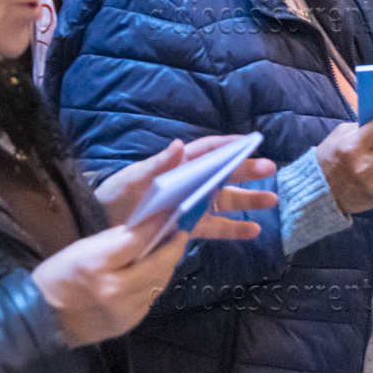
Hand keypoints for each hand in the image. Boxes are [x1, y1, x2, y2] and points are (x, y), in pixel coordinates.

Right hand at [33, 226, 185, 346]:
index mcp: (97, 264)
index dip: (158, 224)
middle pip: (158, 263)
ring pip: (159, 282)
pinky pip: (151, 299)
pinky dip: (156, 283)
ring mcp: (124, 311)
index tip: (170, 213)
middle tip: (180, 232)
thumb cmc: (58, 277)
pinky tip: (155, 272)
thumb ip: (115, 240)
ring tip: (171, 249)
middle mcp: (114, 289)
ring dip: (168, 264)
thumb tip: (145, 227)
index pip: (138, 240)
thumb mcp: (82, 248)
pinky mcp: (128, 324)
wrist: (42, 319)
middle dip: (174, 246)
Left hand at [92, 135, 277, 236]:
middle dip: (246, 172)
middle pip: (222, 174)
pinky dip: (234, 228)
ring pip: (224, 200)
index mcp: (176, 165)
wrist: (101, 228)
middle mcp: (188, 183)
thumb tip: (178, 146)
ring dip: (247, 200)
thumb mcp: (132, 179)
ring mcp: (190, 205)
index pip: (207, 151)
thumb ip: (157, 165)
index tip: (251, 142)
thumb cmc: (114, 196)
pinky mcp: (187, 227)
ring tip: (271, 200)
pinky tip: (253, 230)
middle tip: (270, 169)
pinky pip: (214, 226)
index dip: (229, 145)